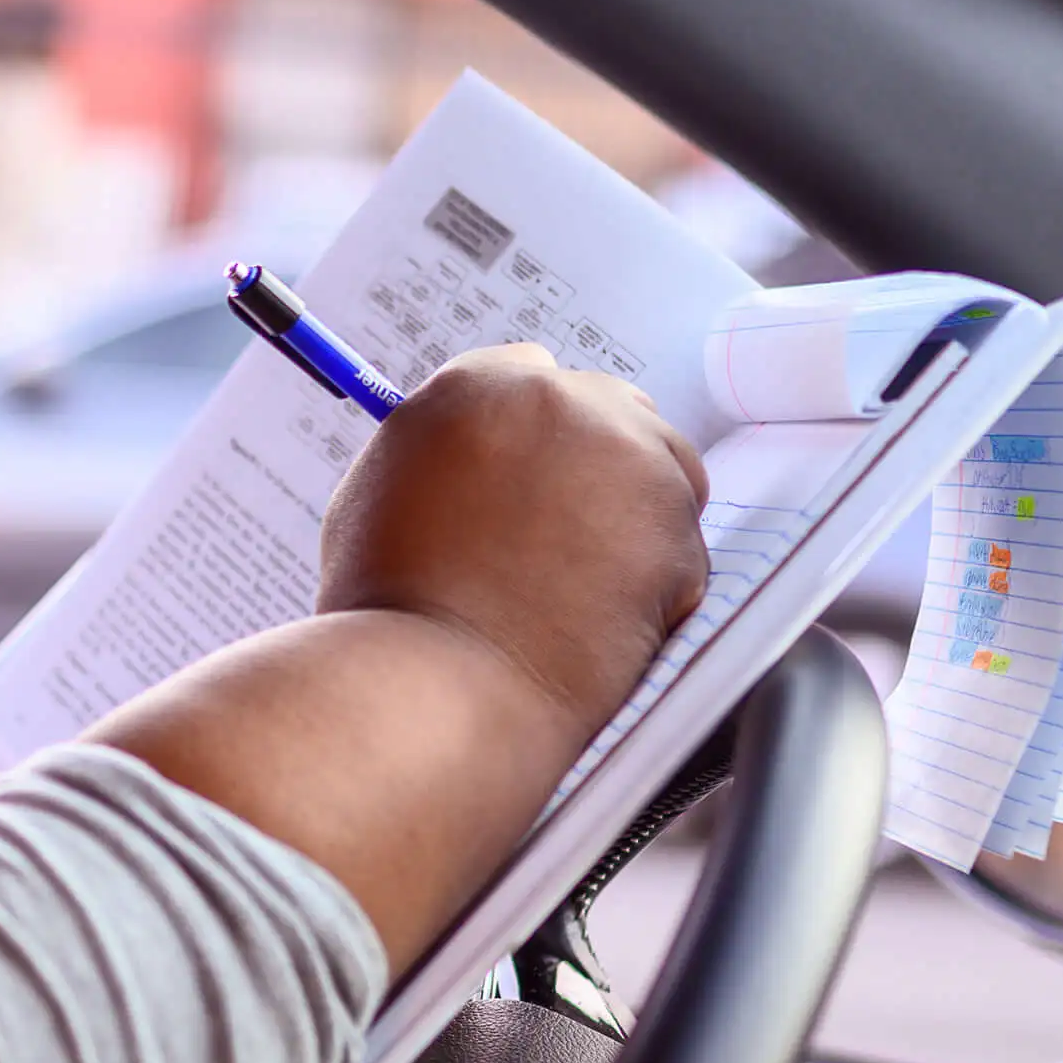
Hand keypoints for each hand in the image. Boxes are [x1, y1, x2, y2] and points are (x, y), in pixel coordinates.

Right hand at [317, 343, 709, 731]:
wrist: (436, 687)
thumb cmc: (390, 610)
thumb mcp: (380, 495)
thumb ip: (441, 454)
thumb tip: (477, 454)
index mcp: (475, 386)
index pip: (532, 374)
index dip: (537, 433)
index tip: (535, 474)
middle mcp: (557, 403)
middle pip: (611, 409)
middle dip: (598, 466)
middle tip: (566, 537)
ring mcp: (626, 459)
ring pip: (662, 470)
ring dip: (635, 520)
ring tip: (573, 589)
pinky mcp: (675, 526)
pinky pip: (681, 548)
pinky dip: (655, 587)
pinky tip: (597, 623)